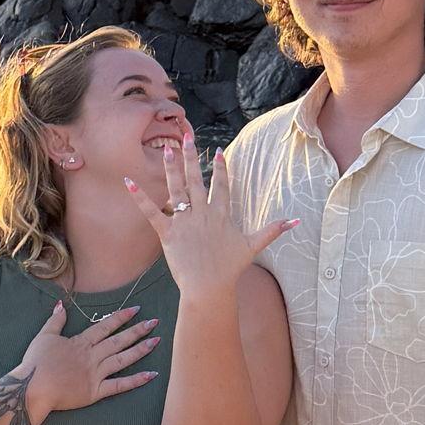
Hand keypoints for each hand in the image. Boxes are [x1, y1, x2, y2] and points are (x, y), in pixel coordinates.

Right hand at [14, 299, 159, 415]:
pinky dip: (136, 381)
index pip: (105, 326)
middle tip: (155, 322)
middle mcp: (92, 356)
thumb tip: (60, 304)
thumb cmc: (35, 363)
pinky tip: (151, 374)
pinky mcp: (95, 392)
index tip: (136, 309)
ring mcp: (95, 374)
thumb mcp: (44, 336)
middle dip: (138, 330)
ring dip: (141, 350)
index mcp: (81, 343)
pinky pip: (119, 386)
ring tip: (156, 342)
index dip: (121, 317)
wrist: (32, 388)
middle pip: (119, 340)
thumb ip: (55, 321)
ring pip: (123, 360)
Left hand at [123, 130, 294, 302]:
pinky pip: (151, 211)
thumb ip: (272, 230)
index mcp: (220, 214)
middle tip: (187, 136)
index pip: (221, 185)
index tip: (218, 151)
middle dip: (192, 156)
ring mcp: (184, 221)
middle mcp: (202, 213)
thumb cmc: (230, 268)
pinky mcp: (167, 233)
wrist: (208, 287)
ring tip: (168, 148)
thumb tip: (296, 221)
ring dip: (171, 168)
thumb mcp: (253, 246)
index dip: (220, 168)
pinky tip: (129, 181)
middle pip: (196, 179)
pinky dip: (139, 197)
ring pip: (176, 189)